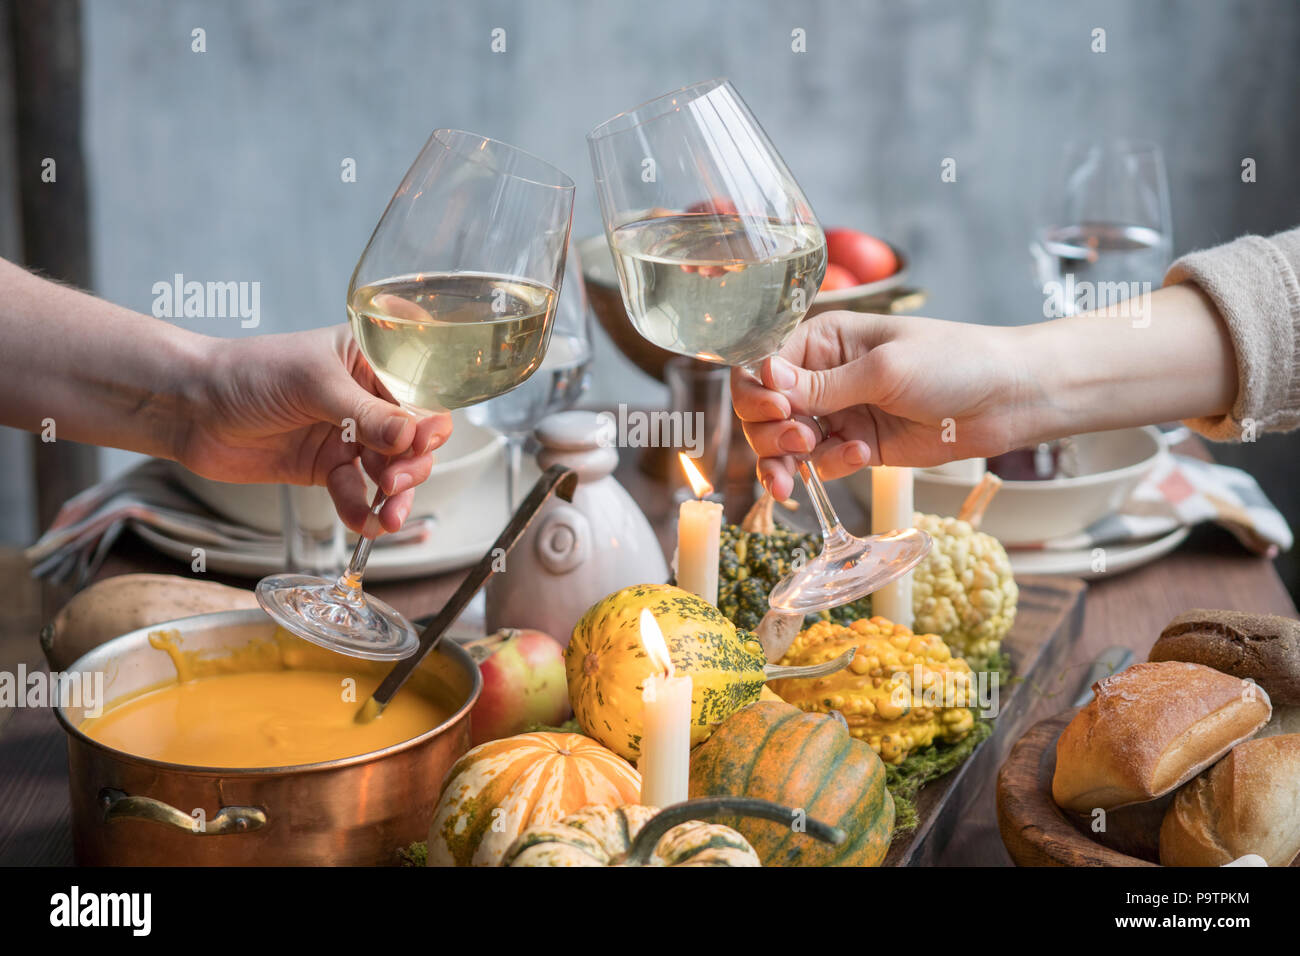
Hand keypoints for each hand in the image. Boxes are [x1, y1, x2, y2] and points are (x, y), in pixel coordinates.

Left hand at [178, 325, 451, 535]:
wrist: (191, 408)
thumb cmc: (248, 373)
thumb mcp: (313, 386)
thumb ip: (366, 414)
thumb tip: (413, 436)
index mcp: (369, 362)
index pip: (419, 392)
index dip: (428, 420)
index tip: (419, 444)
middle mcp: (365, 399)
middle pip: (412, 438)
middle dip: (412, 464)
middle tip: (395, 483)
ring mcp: (347, 436)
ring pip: (389, 470)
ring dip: (393, 496)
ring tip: (388, 517)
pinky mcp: (325, 468)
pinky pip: (354, 492)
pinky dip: (360, 510)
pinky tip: (362, 522)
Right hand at [732, 311, 1029, 499]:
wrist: (1007, 399)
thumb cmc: (954, 361)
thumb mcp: (884, 369)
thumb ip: (823, 385)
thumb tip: (766, 379)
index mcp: (824, 340)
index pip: (763, 367)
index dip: (759, 394)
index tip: (779, 413)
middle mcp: (824, 376)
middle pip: (764, 411)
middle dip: (770, 432)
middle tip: (800, 442)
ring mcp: (839, 413)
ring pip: (785, 444)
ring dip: (787, 460)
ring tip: (806, 467)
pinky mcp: (858, 446)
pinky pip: (821, 464)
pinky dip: (827, 468)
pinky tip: (859, 459)